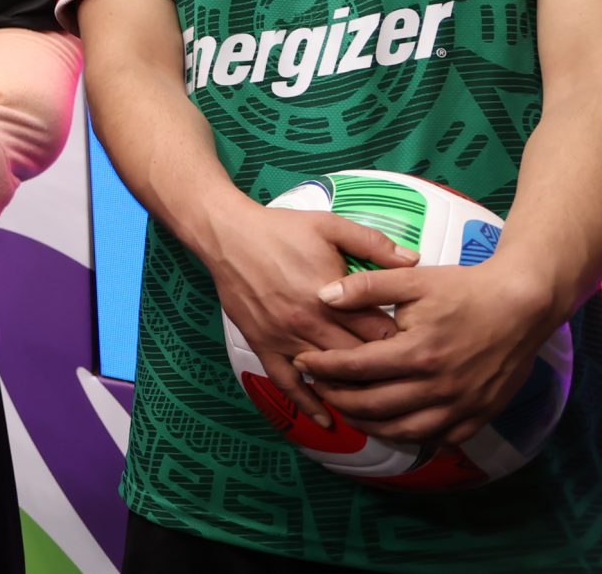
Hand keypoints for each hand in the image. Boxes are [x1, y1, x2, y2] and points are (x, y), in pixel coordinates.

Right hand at [203, 200, 409, 429]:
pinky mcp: (263, 345)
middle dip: (385, 370)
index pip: (381, 333)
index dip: (406, 342)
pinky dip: (308, 405)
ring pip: (328, 377)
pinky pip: (287, 383)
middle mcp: (310, 324)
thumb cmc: (280, 230)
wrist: (227, 235)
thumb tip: (415, 260)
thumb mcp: (330, 226)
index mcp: (332, 296)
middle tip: (407, 378)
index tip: (419, 346)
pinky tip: (327, 421)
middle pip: (359, 360)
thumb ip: (374, 244)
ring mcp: (285, 338)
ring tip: (379, 401)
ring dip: (353, 390)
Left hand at [295, 260, 567, 443]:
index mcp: (417, 352)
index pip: (356, 368)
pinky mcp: (479, 416)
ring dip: (368, 424)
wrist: (521, 307)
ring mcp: (461, 406)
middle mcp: (438, 387)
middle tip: (317, 387)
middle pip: (373, 406)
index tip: (302, 361)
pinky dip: (409, 436)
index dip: (323, 367)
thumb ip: (365, 287)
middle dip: (338, 398)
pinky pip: (438, 439)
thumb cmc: (465, 290)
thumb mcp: (413, 279)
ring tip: (346, 409)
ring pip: (403, 430)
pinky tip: (390, 425)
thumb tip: (321, 295)